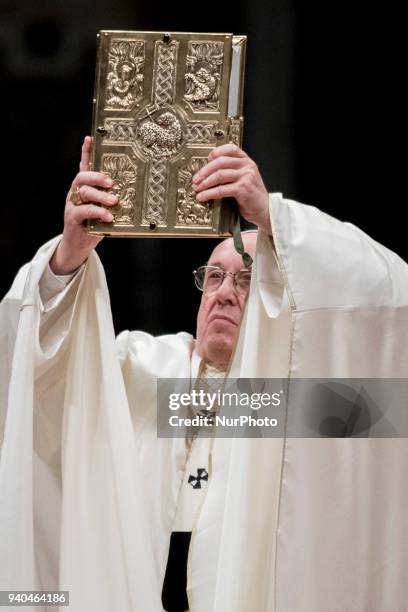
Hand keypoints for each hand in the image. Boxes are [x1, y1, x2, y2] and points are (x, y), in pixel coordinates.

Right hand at [49, 136, 118, 274]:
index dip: (86, 152)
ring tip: (113, 200)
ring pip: (83, 192)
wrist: (78, 245)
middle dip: (97, 176)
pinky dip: (97, 212)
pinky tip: (108, 216)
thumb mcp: (104, 208)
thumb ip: (111, 198)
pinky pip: (83, 211)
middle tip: (111, 182)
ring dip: (100, 195)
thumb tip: (133, 190)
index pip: (84, 166)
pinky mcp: (72, 217)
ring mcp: (72, 204)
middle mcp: (76, 193)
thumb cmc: (94, 224)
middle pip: (82, 176)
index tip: (90, 138)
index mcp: (84, 187)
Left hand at [191, 144, 270, 234]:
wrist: (264, 209)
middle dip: (204, 171)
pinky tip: (203, 197)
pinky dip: (210, 193)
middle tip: (195, 179)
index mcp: (246, 160)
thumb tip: (207, 171)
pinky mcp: (243, 189)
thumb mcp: (242, 178)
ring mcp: (246, 177)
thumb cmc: (250, 195)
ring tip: (197, 189)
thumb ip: (230, 171)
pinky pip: (222, 189)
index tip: (206, 159)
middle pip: (220, 162)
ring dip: (205, 183)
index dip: (216, 152)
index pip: (230, 149)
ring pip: (219, 175)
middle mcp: (247, 166)